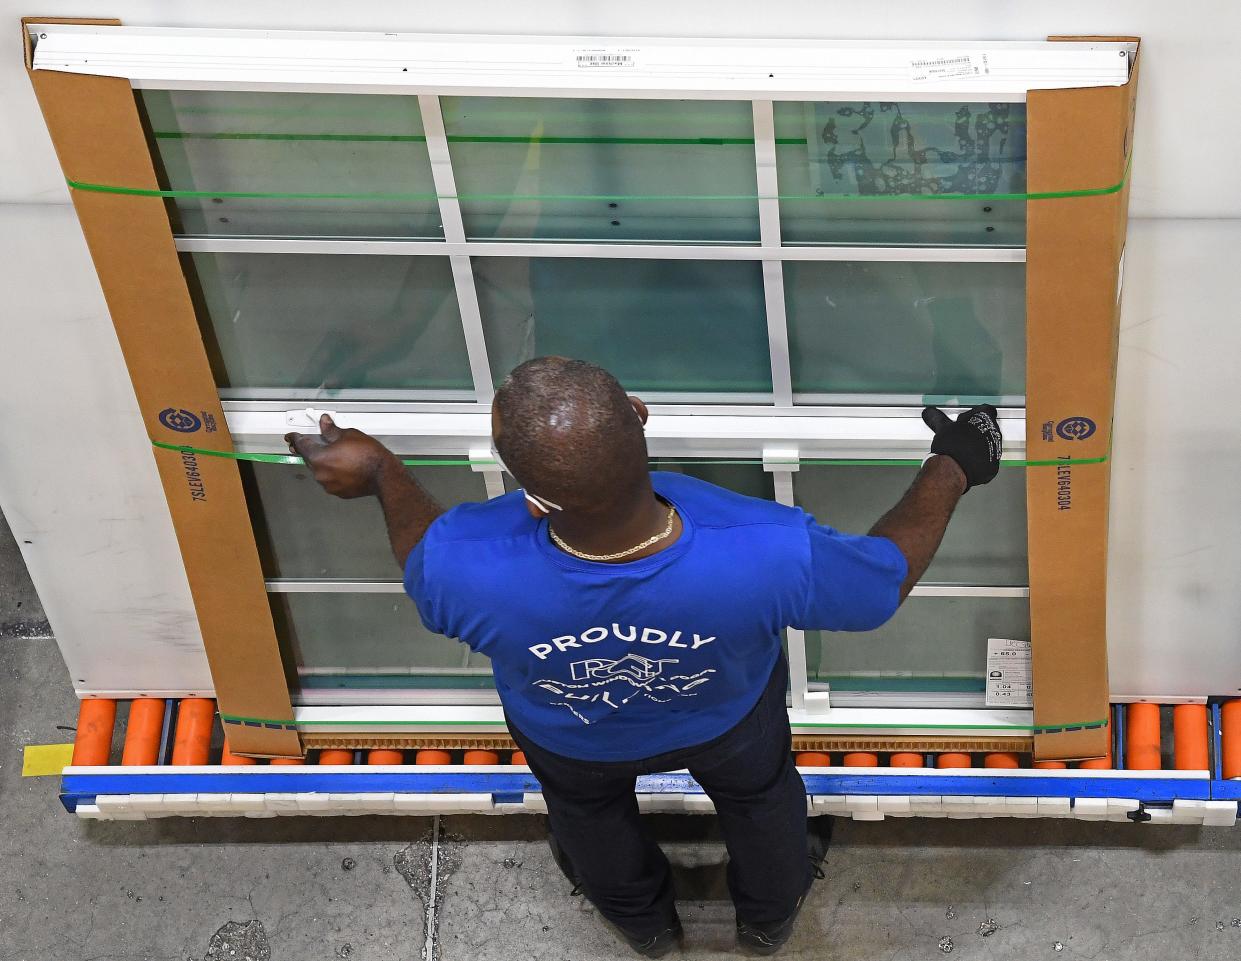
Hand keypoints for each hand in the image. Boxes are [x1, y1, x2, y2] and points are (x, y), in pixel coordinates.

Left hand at [285, 414, 399, 498]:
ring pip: (320, 470)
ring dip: (324, 463)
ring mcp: (328, 485)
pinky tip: (345, 467)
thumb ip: (331, 430)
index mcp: (318, 458)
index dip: (295, 438)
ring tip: (338, 455)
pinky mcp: (338, 492)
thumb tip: (324, 422)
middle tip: (317, 442)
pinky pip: (331, 480)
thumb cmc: (368, 454)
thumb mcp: (348, 435)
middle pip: (310, 459)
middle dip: (312, 450)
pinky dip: (334, 473)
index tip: (291, 436)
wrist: (384, 476)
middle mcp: (319, 474)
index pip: (301, 445)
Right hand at [921, 405, 1002, 492]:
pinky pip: (987, 460)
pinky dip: (978, 460)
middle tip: (961, 434)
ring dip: (977, 445)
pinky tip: (966, 460)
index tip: (966, 418)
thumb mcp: (942, 427)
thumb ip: (937, 418)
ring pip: (988, 443)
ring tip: (962, 449)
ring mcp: (995, 449)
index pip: (985, 410)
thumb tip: (930, 413)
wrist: (956, 469)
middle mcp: (994, 432)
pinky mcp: (992, 465)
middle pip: (988, 427)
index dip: (974, 414)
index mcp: (984, 418)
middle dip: (975, 430)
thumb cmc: (953, 446)